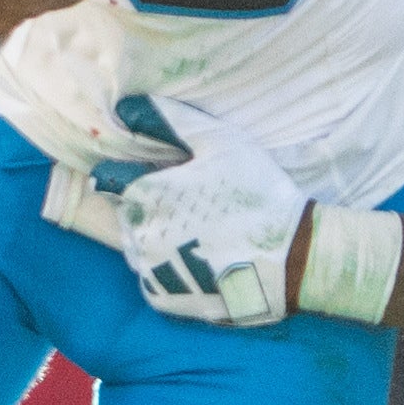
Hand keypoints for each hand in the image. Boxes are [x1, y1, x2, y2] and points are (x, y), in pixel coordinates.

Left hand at [41, 95, 311, 325]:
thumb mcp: (220, 142)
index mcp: (146, 193)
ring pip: (136, 247)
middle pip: (125, 213)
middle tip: (191, 208)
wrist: (292, 258)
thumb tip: (126, 106)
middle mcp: (139, 233)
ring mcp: (150, 270)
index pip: (110, 178)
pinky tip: (200, 260)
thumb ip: (168, 120)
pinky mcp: (163, 298)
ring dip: (156, 238)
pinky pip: (152, 278)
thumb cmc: (258, 192)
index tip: (159, 178)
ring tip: (199, 234)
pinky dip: (168, 269)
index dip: (131, 174)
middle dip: (147, 207)